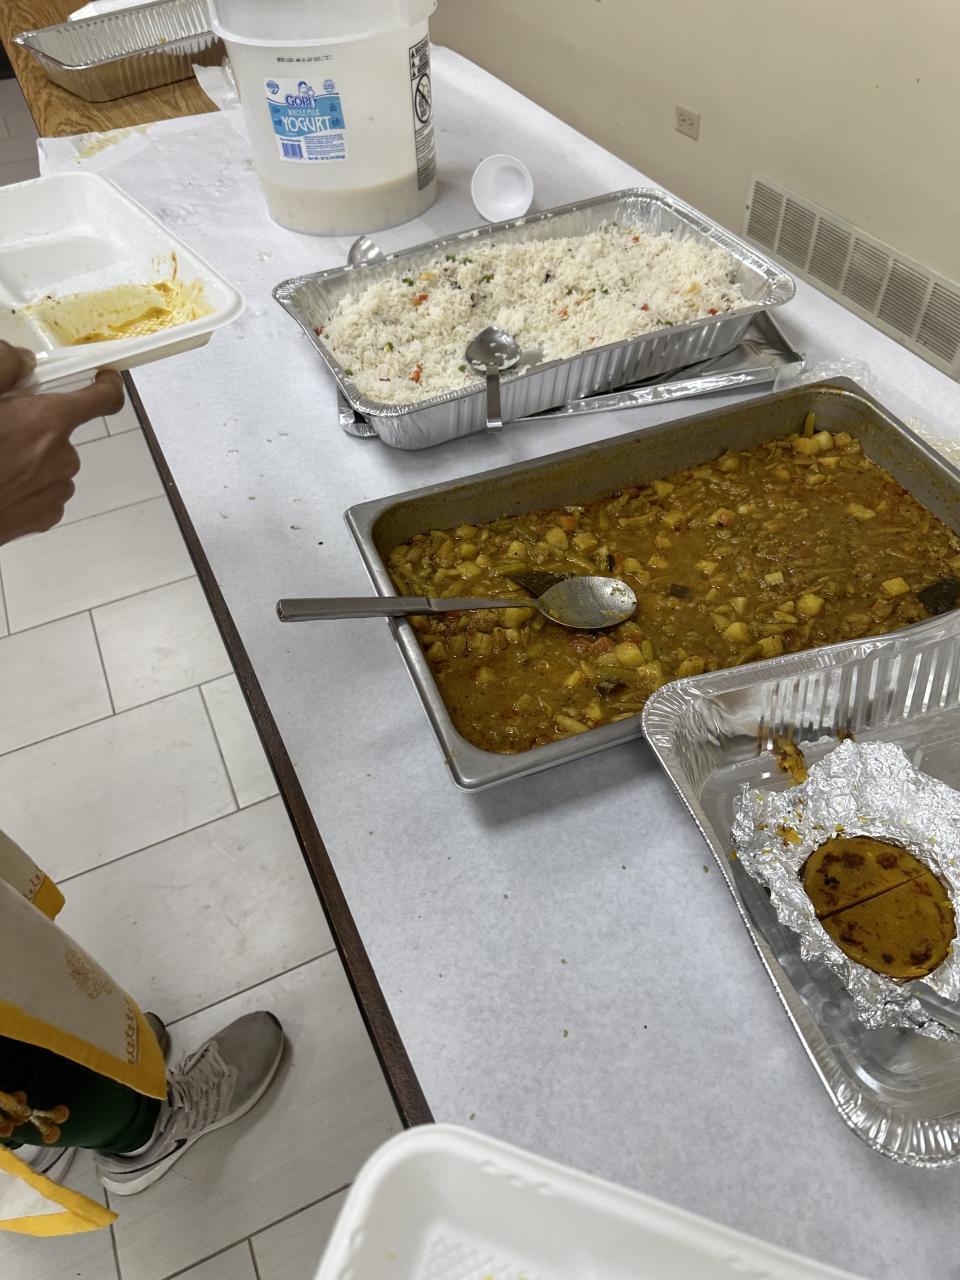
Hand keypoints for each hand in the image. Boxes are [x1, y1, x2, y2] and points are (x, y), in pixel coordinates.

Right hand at [0, 343, 124, 545]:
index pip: (102, 399)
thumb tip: (25, 361)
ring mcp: (57, 491)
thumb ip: (5, 365)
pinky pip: (45, 491)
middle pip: (61, 434)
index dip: (107, 386)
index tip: (104, 379)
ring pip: (51, 464)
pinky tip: (1, 486)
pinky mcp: (47, 518)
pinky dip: (27, 486)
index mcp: (47, 422)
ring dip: (29, 460)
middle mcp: (63, 457)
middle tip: (1, 433)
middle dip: (36, 430)